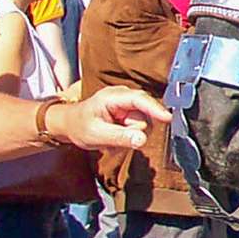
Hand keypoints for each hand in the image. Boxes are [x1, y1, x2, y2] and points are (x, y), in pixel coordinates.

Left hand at [54, 87, 172, 150]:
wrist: (70, 125)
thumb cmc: (79, 127)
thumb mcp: (96, 135)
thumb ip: (120, 138)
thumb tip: (142, 140)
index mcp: (112, 97)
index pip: (140, 100)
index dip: (155, 109)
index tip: (168, 119)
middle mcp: (124, 98)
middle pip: (145, 116)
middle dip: (134, 132)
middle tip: (114, 138)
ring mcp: (129, 106)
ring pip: (144, 125)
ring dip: (131, 136)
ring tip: (113, 137)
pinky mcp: (131, 114)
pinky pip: (140, 128)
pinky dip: (130, 136)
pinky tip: (116, 136)